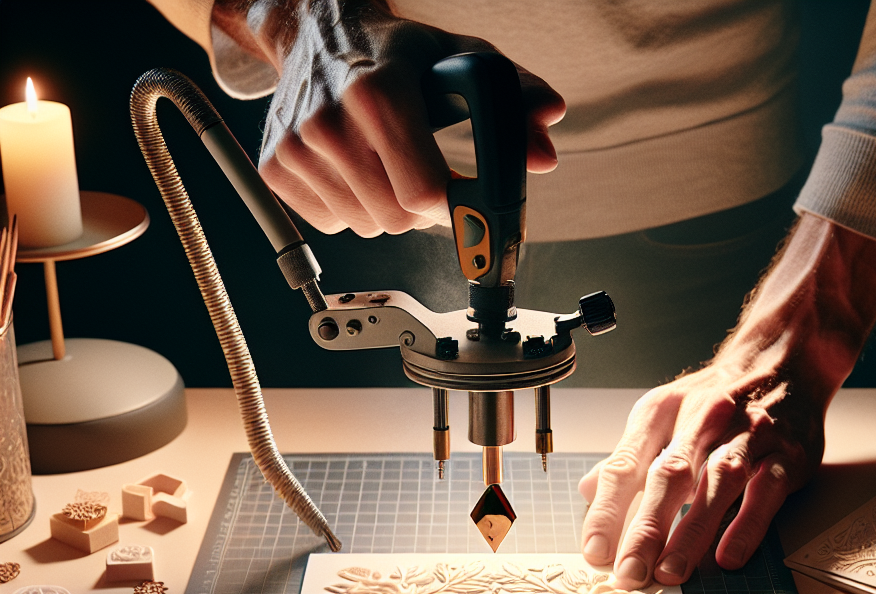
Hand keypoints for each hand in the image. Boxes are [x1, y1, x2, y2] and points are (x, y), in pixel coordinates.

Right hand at [213, 0, 564, 236]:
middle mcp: (330, 122)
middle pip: (397, 219)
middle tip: (422, 172)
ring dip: (387, 209)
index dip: (452, 209)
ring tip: (385, 162)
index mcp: (378, 93)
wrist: (316, 31)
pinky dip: (352, 208)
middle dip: (421, 209)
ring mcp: (297, 149)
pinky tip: (354, 168)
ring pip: (368, 227)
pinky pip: (334, 223)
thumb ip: (511, 101)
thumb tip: (545, 151)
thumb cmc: (395, 52)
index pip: (423, 193)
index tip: (464, 202)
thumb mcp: (458, 62)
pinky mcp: (276, 169)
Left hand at [579, 214, 875, 587]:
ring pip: (716, 484)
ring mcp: (747, 435)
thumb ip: (628, 457)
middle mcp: (702, 419)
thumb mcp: (662, 416)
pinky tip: (729, 557)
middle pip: (668, 477)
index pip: (626, 465)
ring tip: (671, 572)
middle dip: (645, 529)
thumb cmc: (713, 399)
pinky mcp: (787, 454)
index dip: (607, 511)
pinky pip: (765, 491)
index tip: (594, 552)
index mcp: (660, 412)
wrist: (784, 358)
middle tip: (628, 573)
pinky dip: (746, 525)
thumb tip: (587, 491)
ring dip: (691, 531)